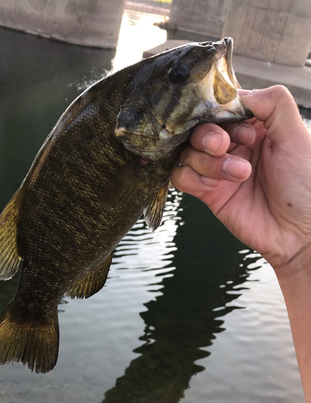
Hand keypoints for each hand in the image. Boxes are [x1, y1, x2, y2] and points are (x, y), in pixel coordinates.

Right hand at [171, 85, 310, 276]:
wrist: (299, 233)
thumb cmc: (305, 185)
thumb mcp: (296, 136)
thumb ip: (273, 103)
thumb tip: (238, 93)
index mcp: (254, 128)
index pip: (220, 109)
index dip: (222, 115)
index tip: (243, 130)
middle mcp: (232, 146)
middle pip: (198, 128)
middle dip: (208, 136)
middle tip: (224, 146)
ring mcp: (217, 170)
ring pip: (188, 152)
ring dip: (208, 162)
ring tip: (240, 175)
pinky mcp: (207, 193)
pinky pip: (182, 177)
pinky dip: (192, 178)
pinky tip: (214, 188)